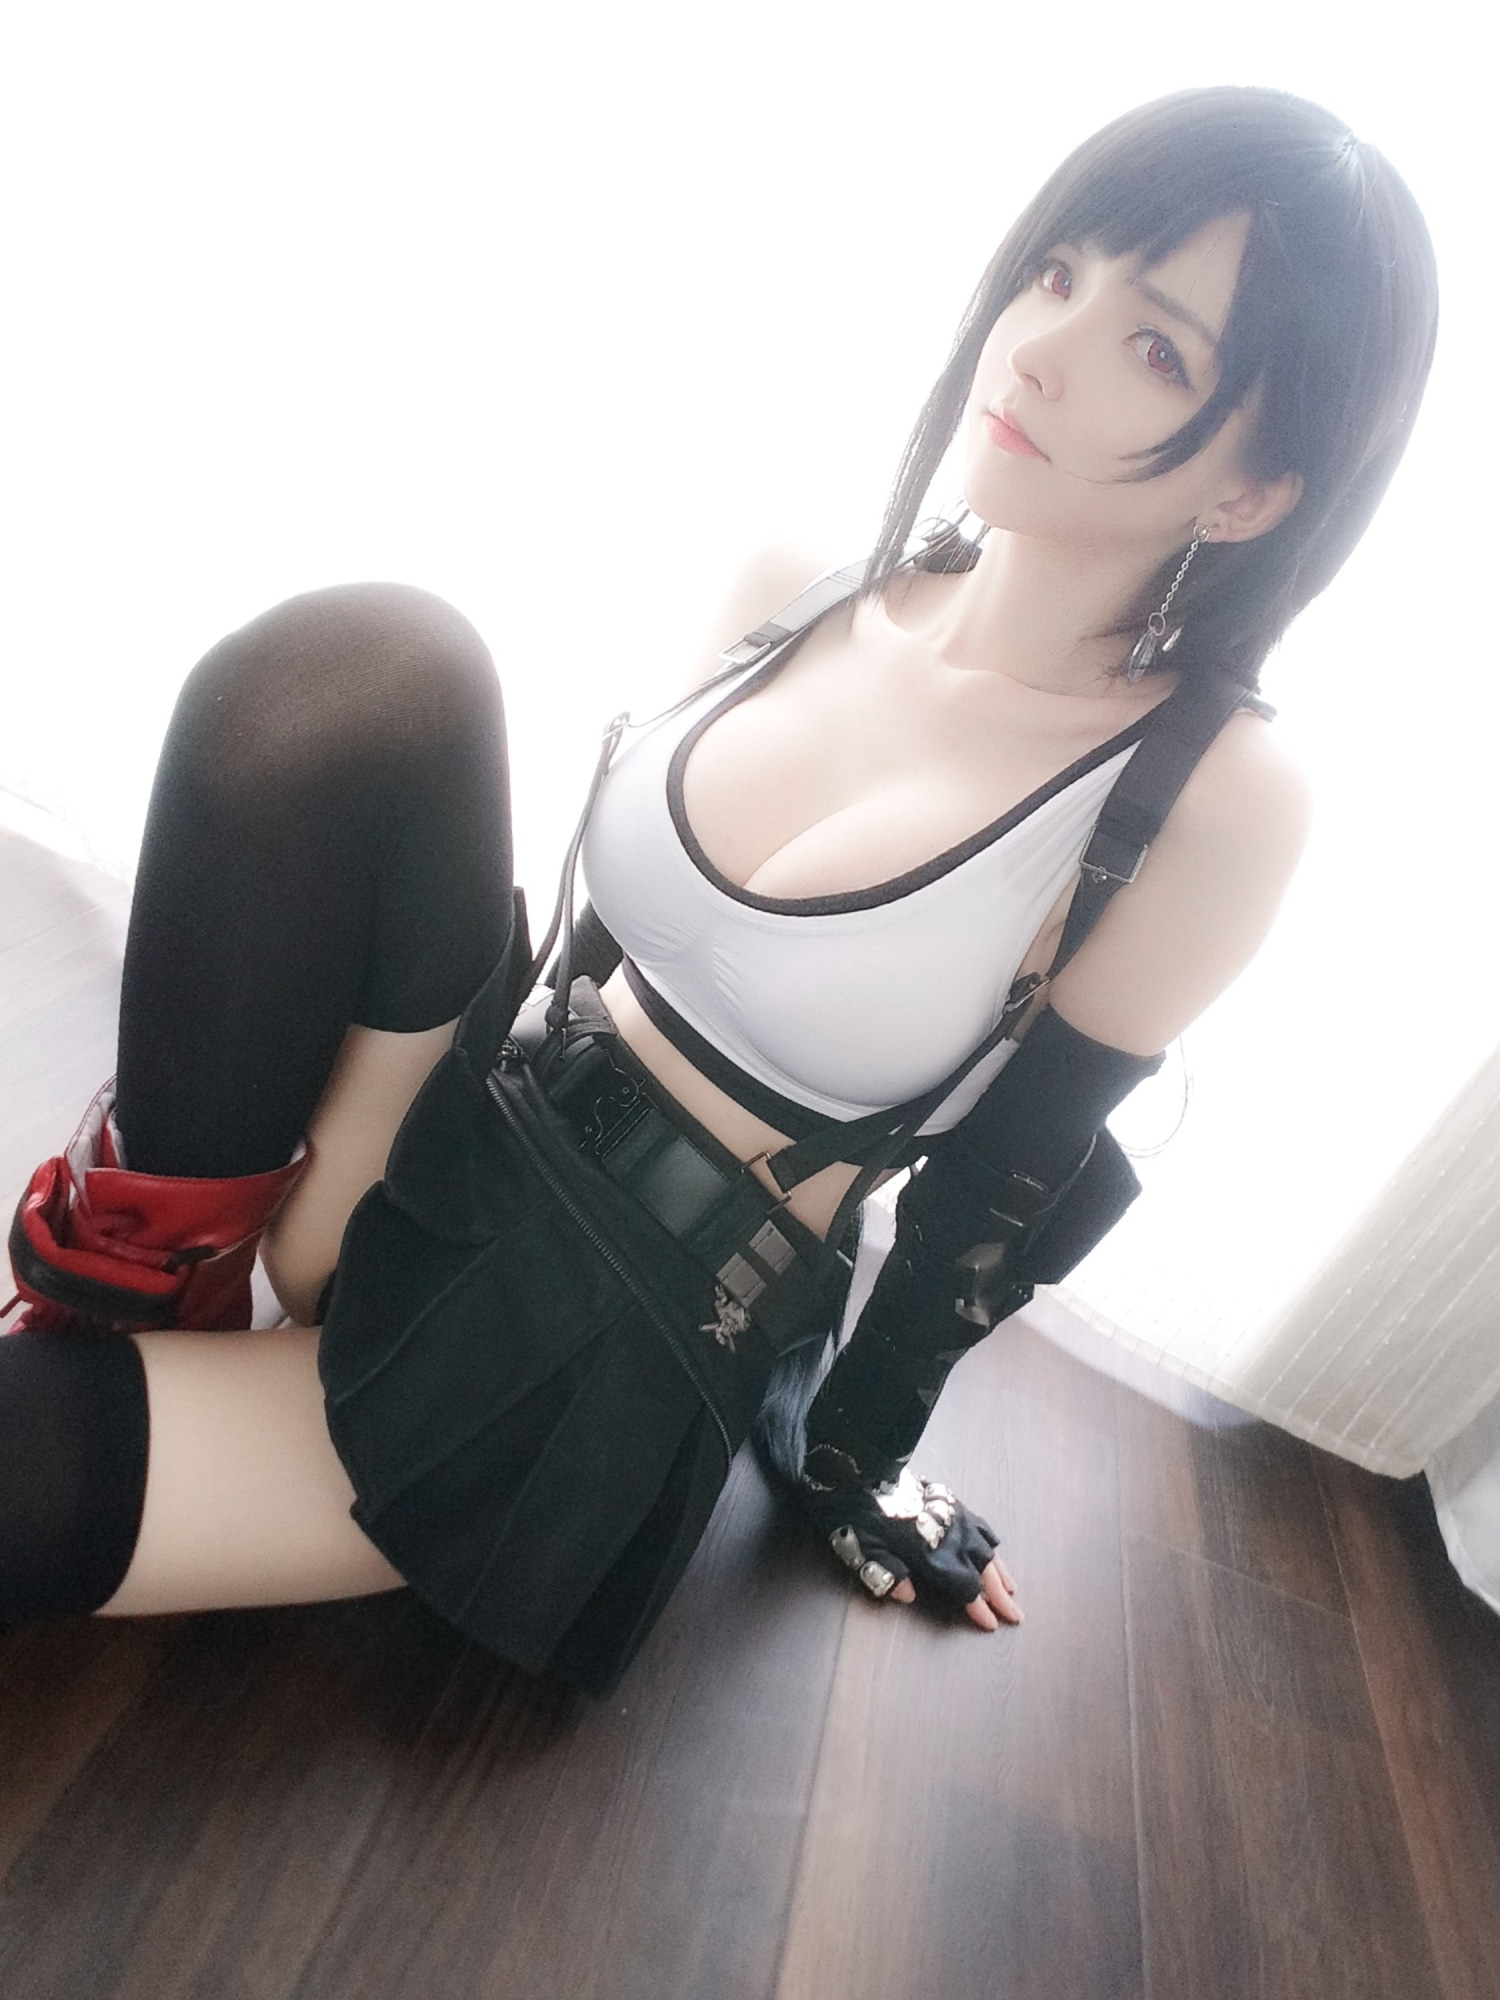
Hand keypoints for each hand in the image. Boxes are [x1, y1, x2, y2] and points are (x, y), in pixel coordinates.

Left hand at [800, 1468, 1023, 1628]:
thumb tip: (909, 1596)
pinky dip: (990, 1542)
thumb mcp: (865, 1551)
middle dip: (1000, 1596)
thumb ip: (888, 1577)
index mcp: (931, 1554)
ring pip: (987, 1549)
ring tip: (1012, 1589)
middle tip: (1015, 1615)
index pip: (965, 1588)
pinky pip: (980, 1525)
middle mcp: (950, 1536)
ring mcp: (954, 1516)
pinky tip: (993, 1548)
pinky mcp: (950, 1501)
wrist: (862, 1470)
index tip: (991, 1624)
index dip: (980, 1608)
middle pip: (984, 1572)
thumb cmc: (860, 1516)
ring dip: (1001, 1572)